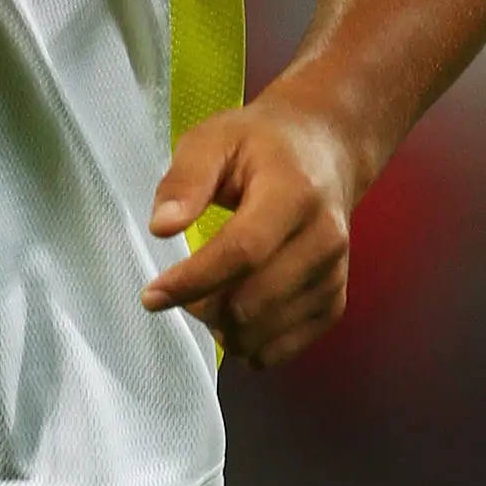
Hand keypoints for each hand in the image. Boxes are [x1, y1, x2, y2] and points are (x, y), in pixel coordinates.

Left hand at [141, 95, 356, 369]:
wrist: (325, 152)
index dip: (194, 281)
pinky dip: (252, 345)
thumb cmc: (260, 145)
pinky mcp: (334, 299)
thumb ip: (185, 179)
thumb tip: (161, 227)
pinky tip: (232, 320)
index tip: (151, 296)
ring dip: (223, 329)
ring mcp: (334, 274)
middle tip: (175, 291)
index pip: (243, 252)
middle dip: (202, 307)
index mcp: (294, 193)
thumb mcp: (214, 139)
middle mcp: (324, 239)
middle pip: (254, 301)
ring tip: (204, 300)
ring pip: (268, 332)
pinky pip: (288, 347)